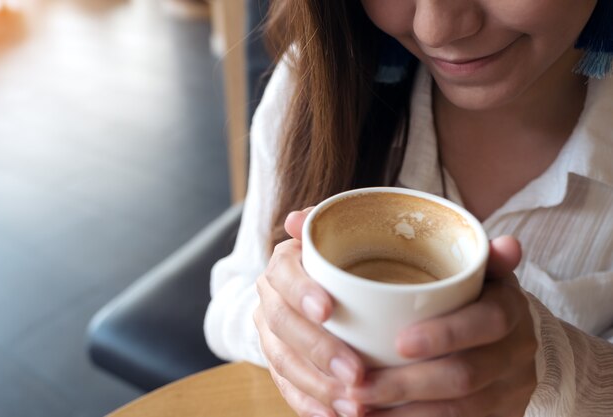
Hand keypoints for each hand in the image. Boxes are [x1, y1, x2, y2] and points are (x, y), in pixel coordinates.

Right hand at [254, 208, 365, 416]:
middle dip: (319, 351)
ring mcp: (270, 335)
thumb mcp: (334, 241)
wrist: (310, 293)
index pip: (282, 274)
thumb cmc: (336, 265)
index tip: (327, 310)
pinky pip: (286, 388)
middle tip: (357, 373)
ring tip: (353, 405)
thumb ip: (323, 227)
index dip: (300, 291)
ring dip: (318, 386)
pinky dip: (309, 406)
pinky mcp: (277, 364)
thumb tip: (298, 218)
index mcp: (283, 266)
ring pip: (283, 362)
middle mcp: (270, 300)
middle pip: (282, 325)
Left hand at [350, 236, 537, 416]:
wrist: (513, 341)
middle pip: (464, 377)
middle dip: (406, 385)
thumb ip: (485, 257)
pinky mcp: (495, 416)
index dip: (445, 334)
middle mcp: (514, 354)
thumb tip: (507, 243)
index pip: (487, 322)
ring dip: (403, 415)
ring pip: (458, 412)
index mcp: (510, 310)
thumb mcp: (484, 271)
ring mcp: (508, 391)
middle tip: (357, 387)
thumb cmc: (479, 297)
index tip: (398, 342)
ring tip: (356, 408)